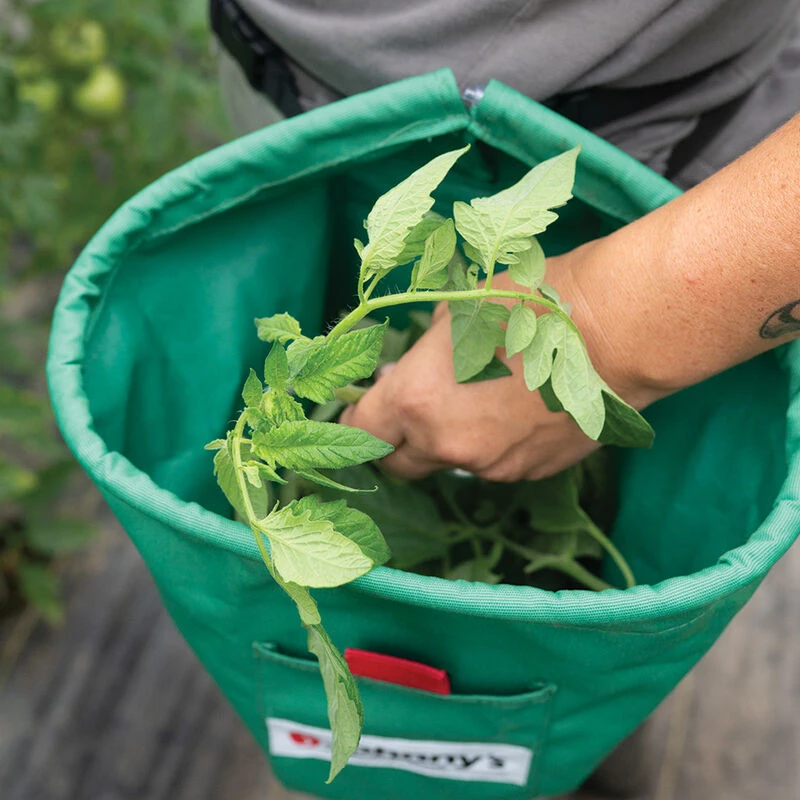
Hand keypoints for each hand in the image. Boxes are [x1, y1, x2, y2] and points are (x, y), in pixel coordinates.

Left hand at [339, 268, 608, 481]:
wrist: (614, 331)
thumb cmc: (530, 304)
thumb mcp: (457, 315)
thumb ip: (420, 357)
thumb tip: (405, 375)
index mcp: (416, 401)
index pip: (363, 432)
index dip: (355, 423)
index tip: (360, 413)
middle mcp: (447, 444)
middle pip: (401, 465)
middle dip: (398, 443)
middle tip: (412, 411)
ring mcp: (491, 464)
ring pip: (453, 462)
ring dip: (451, 440)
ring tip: (482, 395)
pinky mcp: (530, 471)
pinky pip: (496, 463)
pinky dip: (493, 443)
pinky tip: (518, 407)